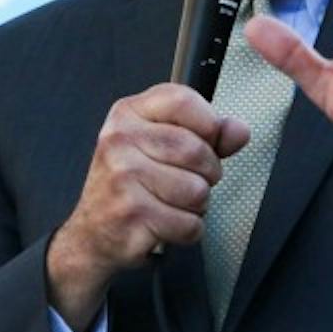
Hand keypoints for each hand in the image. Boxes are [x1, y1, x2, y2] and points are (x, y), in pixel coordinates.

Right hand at [47, 84, 249, 331]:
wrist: (94, 232)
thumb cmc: (130, 186)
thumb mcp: (160, 147)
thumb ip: (205, 135)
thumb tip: (238, 130)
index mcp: (127, 115)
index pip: (182, 100)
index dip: (207, 123)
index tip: (204, 141)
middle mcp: (119, 140)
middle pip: (196, 150)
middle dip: (206, 174)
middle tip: (185, 182)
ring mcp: (123, 177)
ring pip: (198, 191)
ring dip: (195, 206)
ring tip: (170, 204)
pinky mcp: (132, 214)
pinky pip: (190, 224)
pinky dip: (186, 231)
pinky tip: (164, 224)